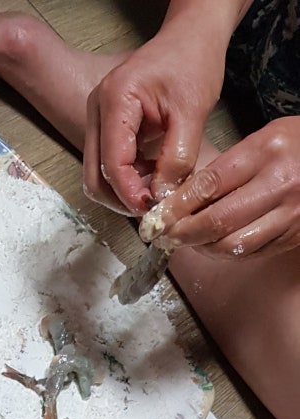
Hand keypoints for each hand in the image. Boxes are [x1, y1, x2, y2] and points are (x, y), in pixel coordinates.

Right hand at [84, 24, 226, 213]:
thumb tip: (163, 196)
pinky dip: (129, 181)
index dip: (131, 194)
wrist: (189, 38)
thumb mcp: (193, 110)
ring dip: (125, 193)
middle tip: (154, 207)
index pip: (112, 164)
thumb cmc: (192, 61)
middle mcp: (97, 110)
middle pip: (94, 178)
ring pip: (98, 177)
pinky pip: (108, 167)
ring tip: (158, 191)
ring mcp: (97, 119)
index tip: (155, 208)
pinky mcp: (106, 128)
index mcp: (115, 100)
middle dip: (123, 200)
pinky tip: (153, 177)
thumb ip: (178, 157)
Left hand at [145, 119, 299, 257]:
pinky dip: (224, 253)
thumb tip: (185, 196)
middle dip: (185, 232)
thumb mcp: (265, 139)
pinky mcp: (292, 236)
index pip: (212, 184)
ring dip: (201, 247)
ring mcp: (289, 215)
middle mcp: (280, 185)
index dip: (179, 205)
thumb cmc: (298, 146)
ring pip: (232, 244)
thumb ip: (227, 166)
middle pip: (219, 221)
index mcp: (268, 152)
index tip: (158, 215)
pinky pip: (250, 252)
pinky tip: (211, 245)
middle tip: (165, 235)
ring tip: (186, 240)